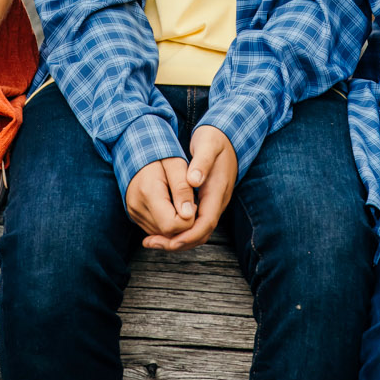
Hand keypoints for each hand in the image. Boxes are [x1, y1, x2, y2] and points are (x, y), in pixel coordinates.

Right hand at [125, 156, 196, 239]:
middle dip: (184, 223)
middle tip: (190, 203)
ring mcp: (134, 213)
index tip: (193, 203)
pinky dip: (167, 223)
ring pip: (162, 234)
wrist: (136, 152)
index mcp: (148, 193)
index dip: (189, 219)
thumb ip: (182, 188)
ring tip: (181, 202)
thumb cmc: (160, 155)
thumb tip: (188, 214)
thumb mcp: (176, 164)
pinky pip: (155, 230)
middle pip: (167, 233)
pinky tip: (172, 207)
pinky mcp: (135, 216)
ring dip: (176, 224)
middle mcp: (138, 207)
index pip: (172, 225)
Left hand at [145, 126, 236, 251]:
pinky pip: (194, 223)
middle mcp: (217, 201)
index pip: (205, 223)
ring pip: (197, 231)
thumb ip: (202, 162)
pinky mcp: (206, 201)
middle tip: (152, 243)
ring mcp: (212, 202)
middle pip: (200, 234)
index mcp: (217, 191)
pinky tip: (160, 228)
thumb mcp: (208, 144)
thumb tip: (193, 180)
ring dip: (176, 239)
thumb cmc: (215, 139)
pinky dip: (178, 230)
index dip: (188, 236)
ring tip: (152, 240)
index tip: (169, 242)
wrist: (227, 136)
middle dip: (178, 243)